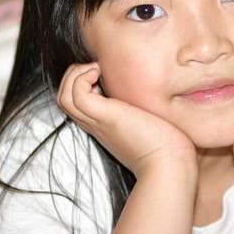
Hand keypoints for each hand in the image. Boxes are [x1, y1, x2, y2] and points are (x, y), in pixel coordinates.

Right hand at [57, 63, 197, 178]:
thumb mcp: (150, 121)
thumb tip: (154, 92)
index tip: (104, 74)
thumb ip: (144, 109)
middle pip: (64, 98)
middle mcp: (97, 123)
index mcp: (105, 124)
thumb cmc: (168, 146)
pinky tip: (101, 73)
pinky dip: (82, 78)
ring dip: (75, 75)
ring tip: (97, 69)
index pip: (78, 102)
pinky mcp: (106, 118)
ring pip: (64, 96)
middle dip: (74, 75)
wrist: (169, 165)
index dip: (83, 83)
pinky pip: (76, 95)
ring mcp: (99, 121)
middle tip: (97, 68)